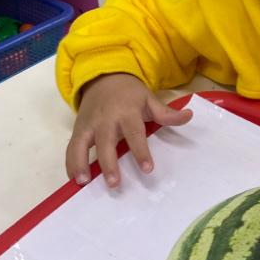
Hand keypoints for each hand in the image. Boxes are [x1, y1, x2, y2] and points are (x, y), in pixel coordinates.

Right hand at [65, 73, 192, 186]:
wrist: (103, 76)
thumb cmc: (130, 93)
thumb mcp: (149, 98)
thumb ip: (166, 112)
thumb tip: (189, 116)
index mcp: (126, 112)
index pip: (134, 133)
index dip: (141, 151)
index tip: (148, 168)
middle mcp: (105, 119)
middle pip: (105, 143)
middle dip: (108, 163)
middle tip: (114, 183)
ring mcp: (89, 124)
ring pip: (81, 145)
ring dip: (80, 163)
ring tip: (83, 182)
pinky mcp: (78, 128)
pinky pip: (71, 146)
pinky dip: (70, 162)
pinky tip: (74, 178)